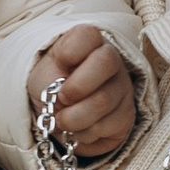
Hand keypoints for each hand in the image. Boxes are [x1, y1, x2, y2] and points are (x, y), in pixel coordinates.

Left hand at [33, 28, 139, 158]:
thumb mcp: (43, 74)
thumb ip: (52, 80)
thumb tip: (65, 103)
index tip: (58, 65)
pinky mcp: (126, 115)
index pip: (87, 35)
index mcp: (89, 42)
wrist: (58, 109)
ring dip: (74, 118)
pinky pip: (107, 127)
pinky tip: (79, 129)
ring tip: (64, 120)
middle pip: (105, 63)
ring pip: (103, 102)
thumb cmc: (51, 84)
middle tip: (60, 100)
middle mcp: (112, 60)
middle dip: (75, 88)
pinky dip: (85, 134)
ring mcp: (122, 88)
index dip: (68, 53)